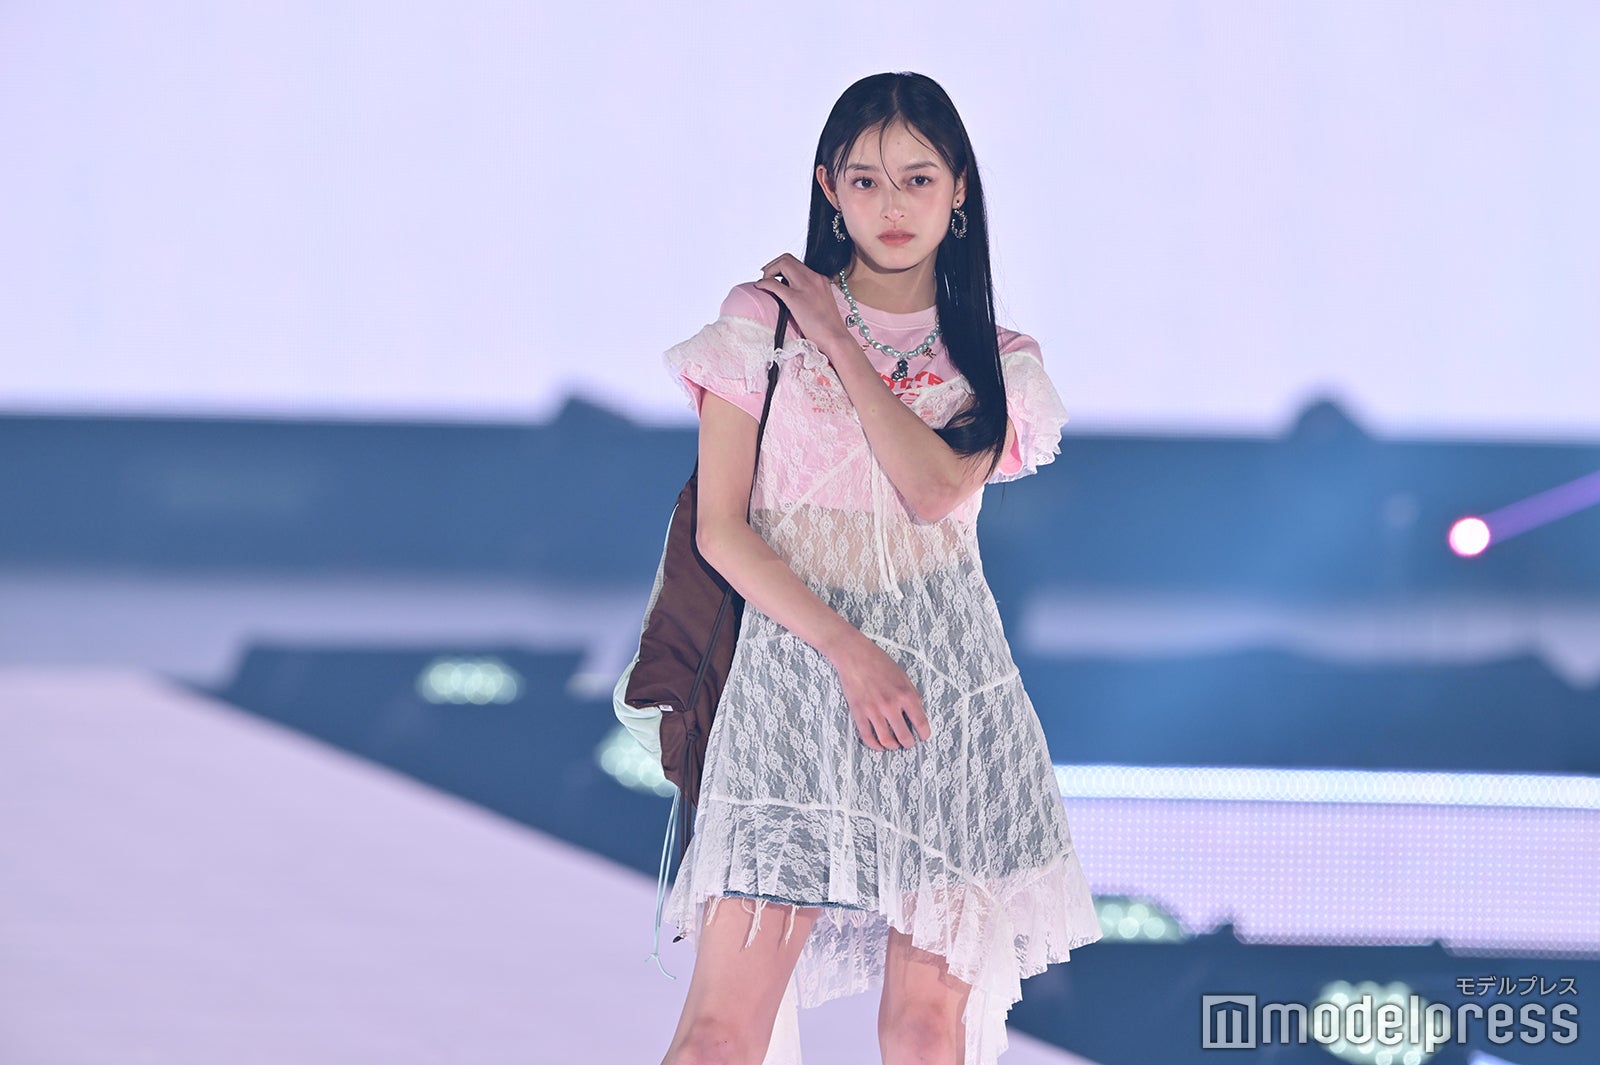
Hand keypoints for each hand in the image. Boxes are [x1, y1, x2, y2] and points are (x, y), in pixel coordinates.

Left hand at [752, 254, 851, 354]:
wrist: (837, 338)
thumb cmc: (830, 327)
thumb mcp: (823, 303)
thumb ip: (812, 294)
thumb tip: (797, 295)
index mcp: (821, 279)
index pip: (797, 263)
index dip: (782, 266)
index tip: (775, 276)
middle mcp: (814, 278)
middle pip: (787, 258)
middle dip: (772, 265)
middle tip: (766, 276)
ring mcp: (805, 287)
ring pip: (782, 264)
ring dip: (769, 270)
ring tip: (765, 283)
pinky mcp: (795, 299)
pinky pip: (774, 284)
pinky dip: (764, 283)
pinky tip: (760, 287)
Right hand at [827, 632, 931, 751]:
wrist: (854, 655)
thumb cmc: (878, 661)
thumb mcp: (902, 674)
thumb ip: (912, 692)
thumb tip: (918, 708)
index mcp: (905, 694)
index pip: (920, 722)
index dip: (924, 734)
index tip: (923, 736)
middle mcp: (891, 705)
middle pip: (904, 736)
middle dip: (908, 744)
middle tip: (908, 744)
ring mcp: (873, 710)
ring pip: (886, 740)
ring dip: (892, 746)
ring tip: (894, 745)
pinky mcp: (858, 712)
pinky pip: (867, 736)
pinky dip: (874, 745)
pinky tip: (879, 746)